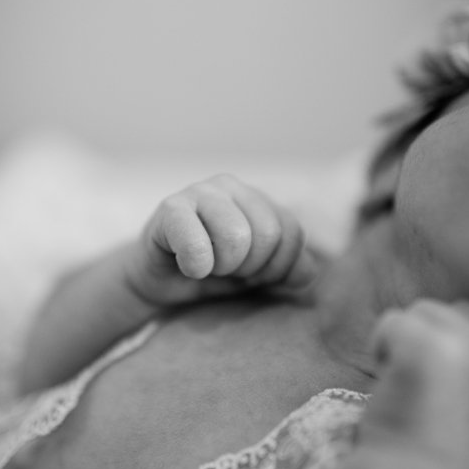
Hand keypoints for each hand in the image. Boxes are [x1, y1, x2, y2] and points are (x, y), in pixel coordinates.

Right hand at [126, 174, 316, 306]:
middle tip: (227, 271)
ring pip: (237, 237)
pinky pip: (197, 246)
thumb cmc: (214, 273)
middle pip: (269, 234)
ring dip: (224, 267)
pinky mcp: (170, 208)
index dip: (277, 267)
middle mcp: (232, 186)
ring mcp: (200, 191)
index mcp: (260, 198)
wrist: (160, 281)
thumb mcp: (261, 274)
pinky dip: (196, 268)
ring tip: (209, 266)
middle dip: (251, 268)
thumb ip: (293, 269)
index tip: (252, 275)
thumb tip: (308, 272)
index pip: (293, 232)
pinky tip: (187, 266)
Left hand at [367, 300, 468, 468]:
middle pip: (451, 311)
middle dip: (429, 340)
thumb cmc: (442, 453)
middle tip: (423, 390)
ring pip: (421, 312)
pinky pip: (392, 322)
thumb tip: (467, 320)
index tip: (441, 385)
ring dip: (404, 344)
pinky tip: (390, 384)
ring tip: (408, 390)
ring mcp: (463, 346)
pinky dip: (381, 347)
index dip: (451, 345)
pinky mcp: (425, 347)